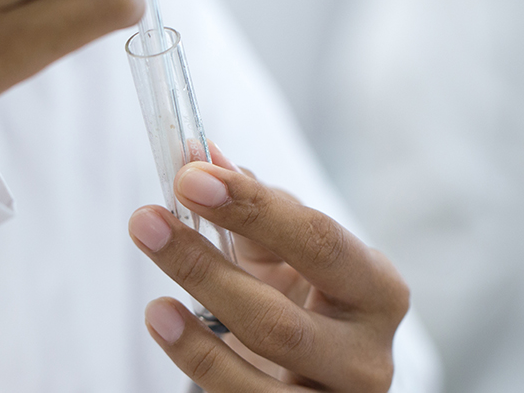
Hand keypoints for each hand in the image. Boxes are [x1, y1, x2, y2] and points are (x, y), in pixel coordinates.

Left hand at [128, 150, 408, 391]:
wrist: (321, 384)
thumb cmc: (305, 308)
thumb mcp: (288, 260)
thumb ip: (253, 210)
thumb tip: (200, 154)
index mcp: (375, 289)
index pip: (316, 240)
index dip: (252, 207)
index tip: (190, 176)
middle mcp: (368, 353)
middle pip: (282, 318)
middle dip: (206, 267)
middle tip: (147, 222)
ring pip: (263, 372)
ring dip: (198, 338)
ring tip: (154, 304)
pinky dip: (201, 366)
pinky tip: (166, 328)